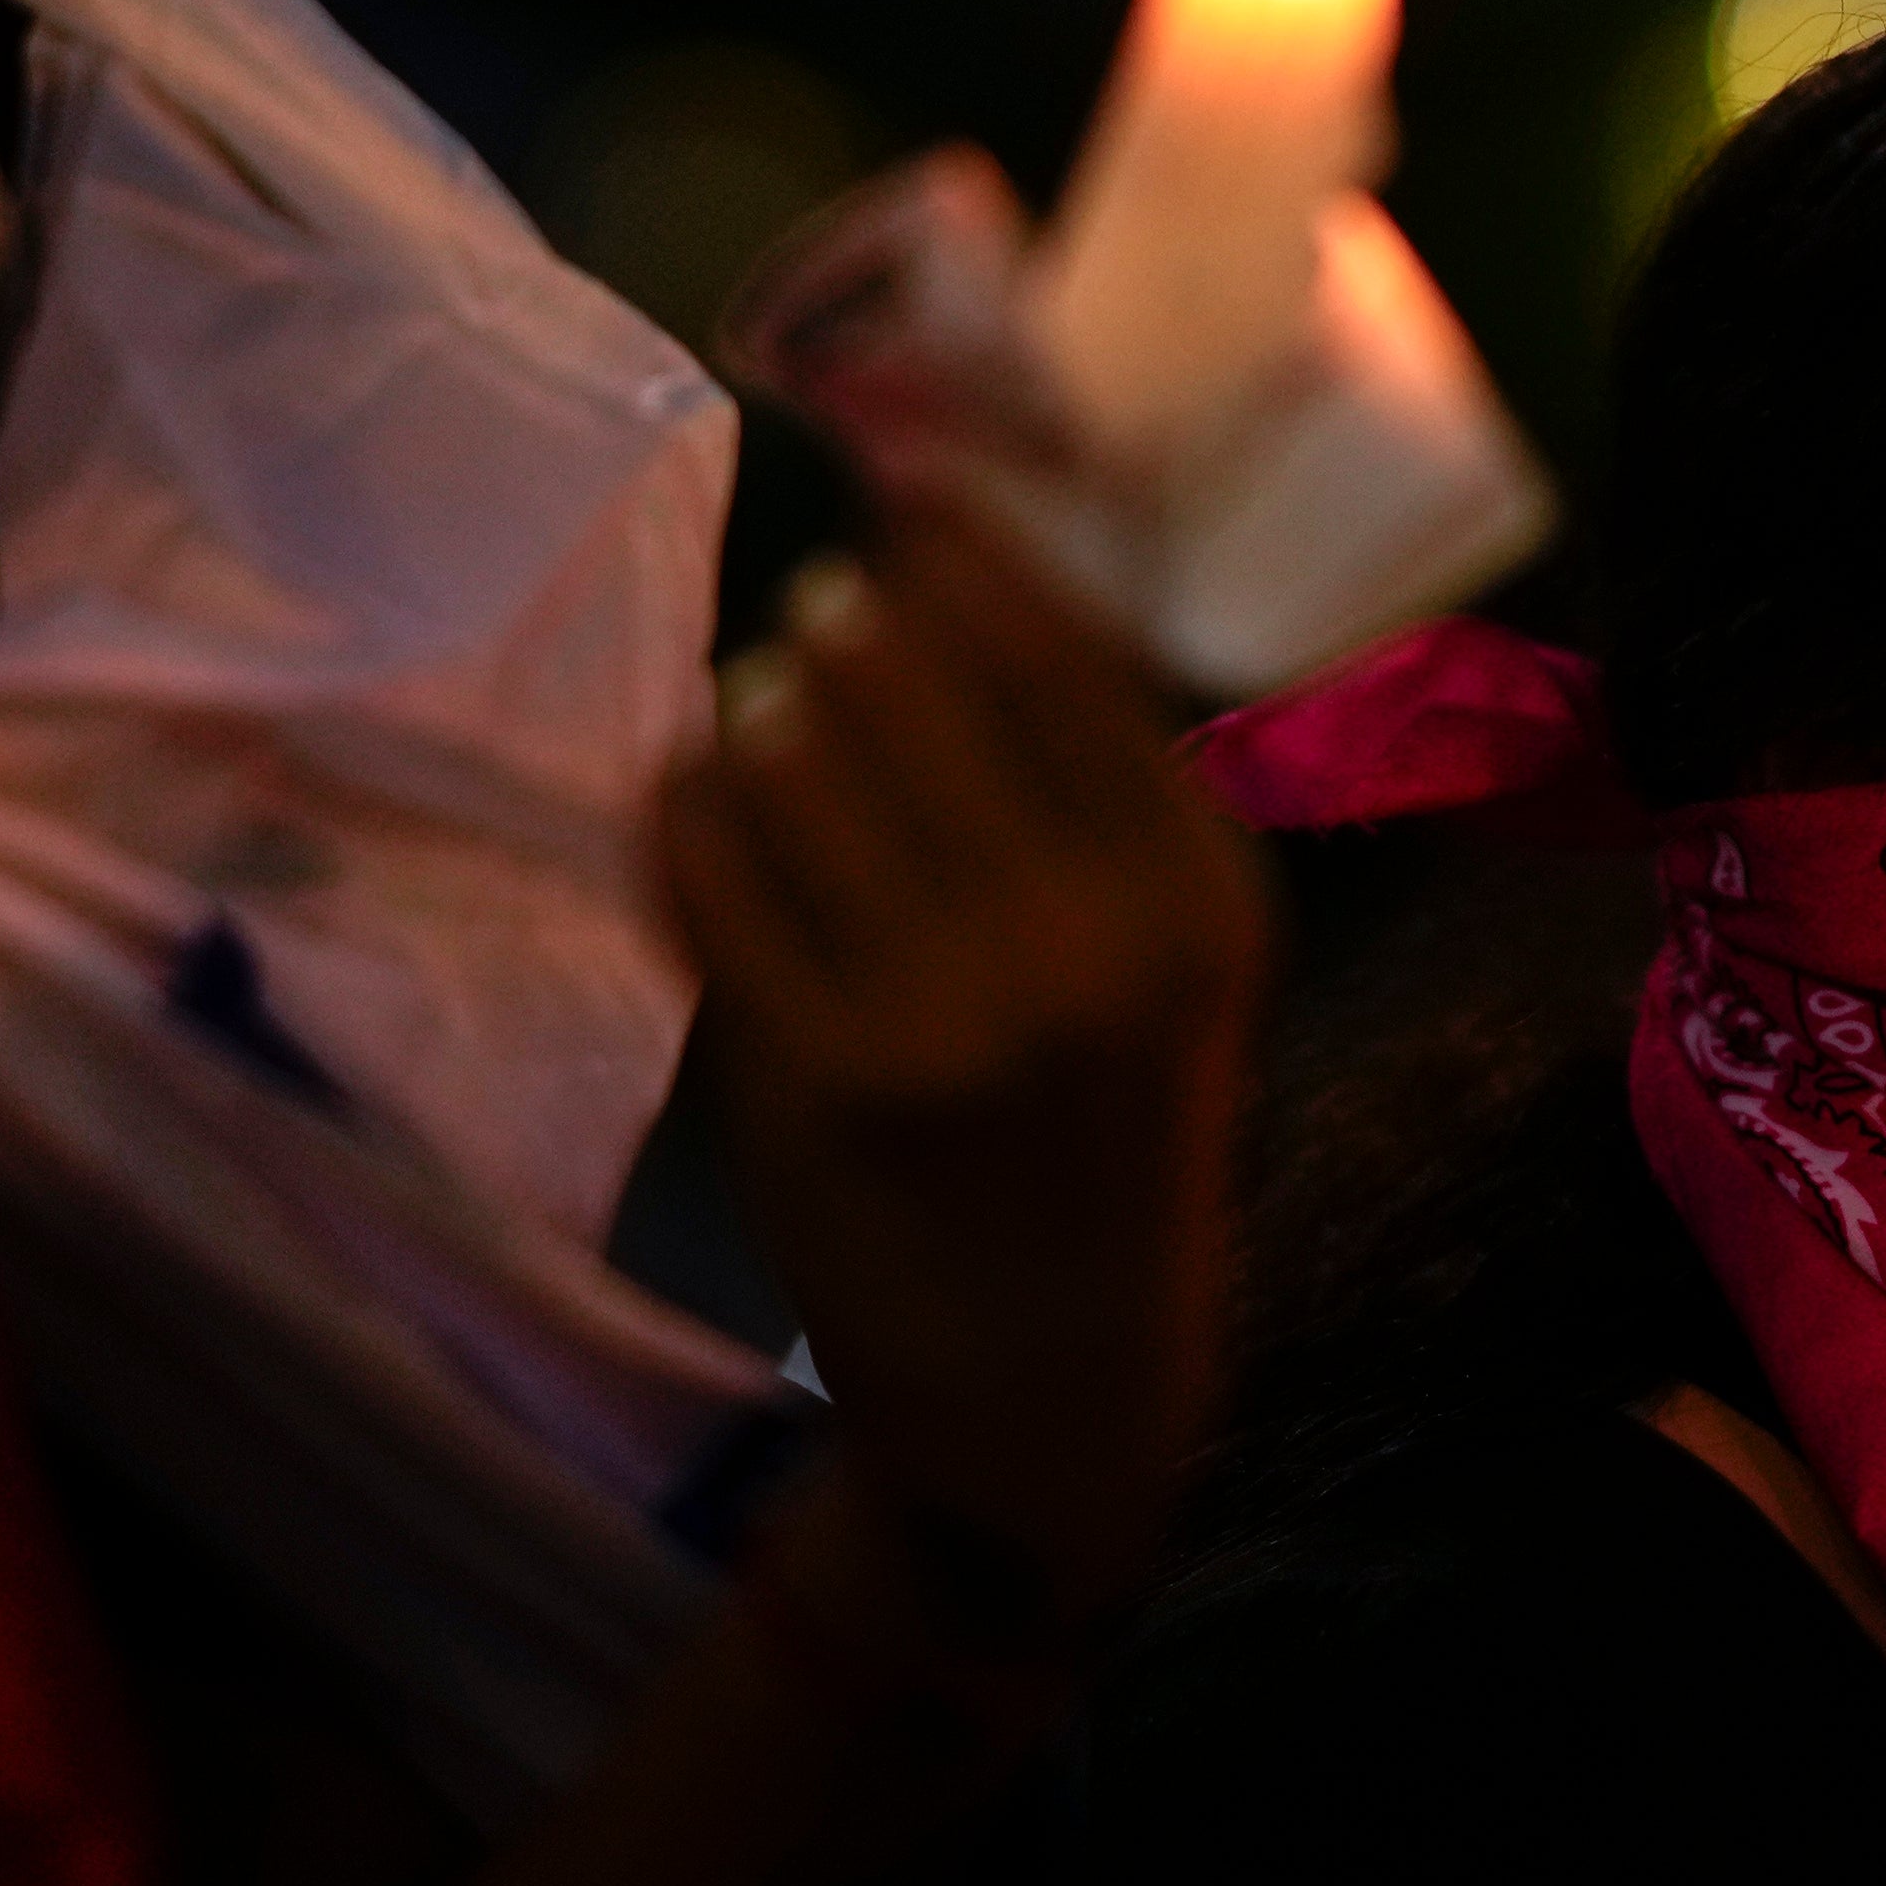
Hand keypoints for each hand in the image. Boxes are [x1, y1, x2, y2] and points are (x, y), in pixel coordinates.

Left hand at [654, 503, 1271, 1639]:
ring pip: (793, 760)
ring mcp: (948, 1015)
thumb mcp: (1170, 970)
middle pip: (912, 682)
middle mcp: (1091, 947)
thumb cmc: (1100, 1146)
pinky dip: (685, 811)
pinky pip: (706, 865)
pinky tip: (695, 809)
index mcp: (1200, 899)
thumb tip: (942, 564)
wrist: (1048, 1389)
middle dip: (842, 629)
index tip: (900, 496)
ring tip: (755, 725)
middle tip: (809, 623)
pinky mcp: (815, 1077)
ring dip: (755, 721)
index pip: (1060, 652)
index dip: (960, 550)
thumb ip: (1098, 795)